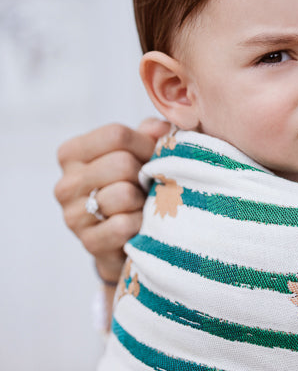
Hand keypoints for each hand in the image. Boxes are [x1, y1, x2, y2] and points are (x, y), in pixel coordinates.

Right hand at [55, 117, 169, 284]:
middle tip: (147, 184)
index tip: (153, 155)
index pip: (115, 135)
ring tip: (142, 203)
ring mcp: (72, 215)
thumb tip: (160, 128)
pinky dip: (139, 224)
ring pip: (124, 194)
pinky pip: (124, 225)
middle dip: (145, 174)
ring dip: (143, 200)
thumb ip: (149, 131)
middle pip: (122, 164)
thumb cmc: (133, 183)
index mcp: (71, 153)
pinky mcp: (88, 242)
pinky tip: (138, 224)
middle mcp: (65, 184)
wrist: (126, 236)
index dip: (145, 143)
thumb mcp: (139, 150)